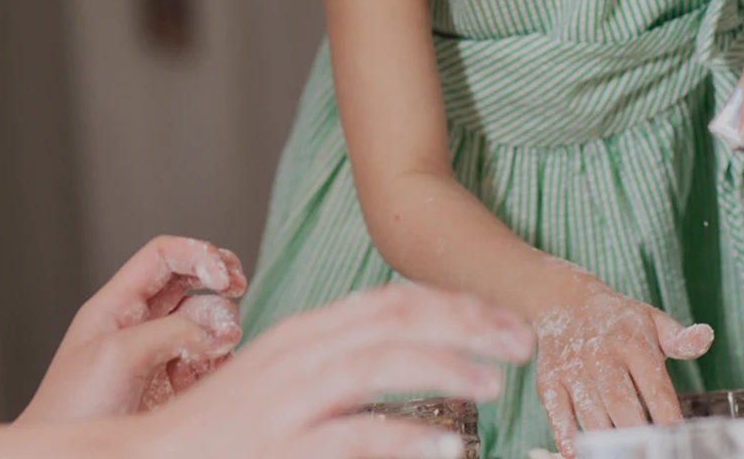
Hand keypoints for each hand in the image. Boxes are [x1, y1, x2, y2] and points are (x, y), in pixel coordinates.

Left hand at [19, 236, 248, 422]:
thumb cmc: (72, 410)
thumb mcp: (118, 356)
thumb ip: (170, 330)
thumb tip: (216, 326)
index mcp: (116, 306)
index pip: (162, 257)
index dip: (197, 254)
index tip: (222, 275)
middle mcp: (138, 326)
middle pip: (188, 282)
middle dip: (217, 281)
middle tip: (238, 287)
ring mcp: (157, 357)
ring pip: (204, 324)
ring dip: (220, 330)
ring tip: (219, 349)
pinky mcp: (172, 389)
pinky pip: (208, 363)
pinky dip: (221, 364)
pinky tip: (216, 374)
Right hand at [138, 285, 535, 458]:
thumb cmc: (220, 431)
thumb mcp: (282, 383)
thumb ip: (338, 366)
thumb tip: (409, 361)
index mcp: (303, 336)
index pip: (388, 301)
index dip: (453, 303)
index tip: (502, 317)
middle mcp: (297, 355)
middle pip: (394, 319)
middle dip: (466, 323)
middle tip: (523, 342)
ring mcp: (288, 400)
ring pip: (378, 363)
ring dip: (445, 367)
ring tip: (495, 384)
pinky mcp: (280, 445)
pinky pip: (354, 436)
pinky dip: (405, 436)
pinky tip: (446, 446)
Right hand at [532, 272, 712, 456]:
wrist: (564, 298)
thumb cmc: (617, 320)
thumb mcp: (653, 321)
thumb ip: (681, 338)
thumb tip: (705, 337)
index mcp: (634, 344)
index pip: (655, 387)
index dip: (667, 416)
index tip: (677, 438)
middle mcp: (603, 356)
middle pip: (621, 403)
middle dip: (636, 433)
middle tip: (649, 452)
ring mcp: (574, 368)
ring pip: (590, 410)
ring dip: (605, 438)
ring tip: (620, 455)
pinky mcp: (550, 378)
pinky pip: (555, 407)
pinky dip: (562, 429)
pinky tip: (573, 450)